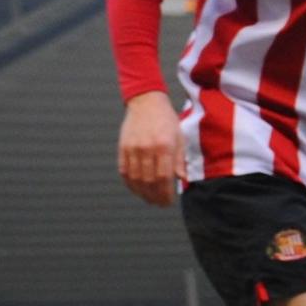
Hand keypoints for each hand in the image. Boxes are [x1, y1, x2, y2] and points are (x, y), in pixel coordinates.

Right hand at [117, 91, 179, 206]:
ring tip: (149, 199)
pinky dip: (130, 183)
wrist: (146, 101)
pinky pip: (124, 171)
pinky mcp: (123, 147)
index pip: (164, 177)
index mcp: (164, 146)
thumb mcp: (179, 137)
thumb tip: (182, 179)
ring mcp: (132, 148)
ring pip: (135, 179)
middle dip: (155, 196)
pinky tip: (137, 189)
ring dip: (142, 193)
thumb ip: (180, 159)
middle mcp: (147, 148)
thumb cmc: (165, 119)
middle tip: (160, 204)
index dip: (166, 193)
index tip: (169, 201)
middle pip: (149, 181)